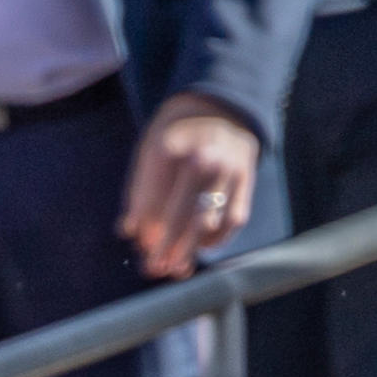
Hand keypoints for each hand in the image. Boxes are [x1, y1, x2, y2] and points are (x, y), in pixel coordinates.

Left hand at [119, 96, 262, 278]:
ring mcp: (227, 170)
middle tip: (153, 269)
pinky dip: (217, 238)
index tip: (139, 246)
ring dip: (191, 250)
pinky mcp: (246, 179)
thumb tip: (129, 232)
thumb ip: (139, 191)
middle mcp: (201, 159)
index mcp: (168, 148)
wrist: (218, 107)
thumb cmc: (174, 136)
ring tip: (176, 269)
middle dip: (166, 247)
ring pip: (209, 221)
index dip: (145, 227)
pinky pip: (233, 218)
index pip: (153, 200)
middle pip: (181, 215)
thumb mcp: (148, 152)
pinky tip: (201, 248)